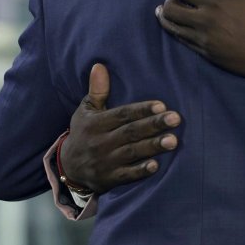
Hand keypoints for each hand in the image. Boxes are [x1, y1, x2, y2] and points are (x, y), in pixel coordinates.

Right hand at [59, 64, 181, 192]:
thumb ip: (97, 90)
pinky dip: (140, 171)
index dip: (141, 109)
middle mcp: (100, 142)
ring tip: (173, 140)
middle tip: (175, 119)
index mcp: (96, 123)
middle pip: (131, 132)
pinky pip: (126, 175)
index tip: (161, 104)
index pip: (122, 114)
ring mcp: (105, 161)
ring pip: (131, 152)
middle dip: (154, 125)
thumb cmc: (84, 132)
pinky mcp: (109, 179)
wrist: (68, 167)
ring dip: (152, 146)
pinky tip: (156, 165)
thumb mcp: (86, 111)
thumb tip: (99, 65)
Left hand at [156, 0, 244, 78]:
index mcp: (216, 3)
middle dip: (169, 1)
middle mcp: (205, 22)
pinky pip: (183, 42)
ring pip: (172, 28)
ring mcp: (203, 40)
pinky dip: (177, 32)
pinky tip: (179, 27)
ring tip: (167, 12)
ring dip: (166, 17)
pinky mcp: (206, 54)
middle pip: (171, 10)